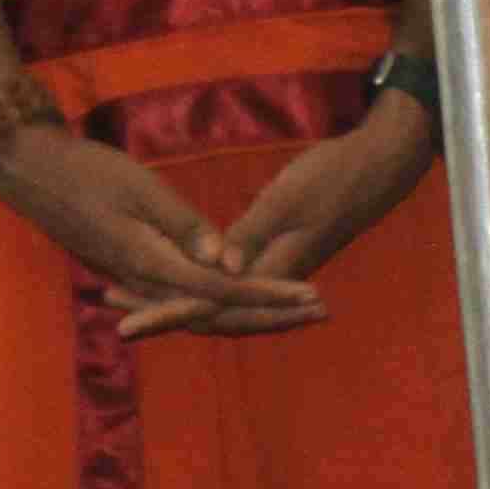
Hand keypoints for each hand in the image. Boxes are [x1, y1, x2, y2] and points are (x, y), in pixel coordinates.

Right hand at [0, 124, 326, 335]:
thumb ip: (183, 226)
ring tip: (296, 307)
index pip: (224, 289)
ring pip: (205, 310)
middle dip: (273, 313)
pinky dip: (220, 303)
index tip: (311, 294)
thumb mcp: (140, 188)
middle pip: (220, 313)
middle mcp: (149, 283)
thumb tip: (225, 262)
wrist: (32, 174)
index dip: (270, 294)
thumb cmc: (87, 172)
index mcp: (152, 264)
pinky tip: (243, 299)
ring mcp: (140, 281)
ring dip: (251, 310)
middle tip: (321, 308)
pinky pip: (185, 300)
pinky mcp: (136, 272)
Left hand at [120, 95, 432, 343]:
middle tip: (112, 310)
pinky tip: (174, 275)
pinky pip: (228, 282)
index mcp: (273, 269)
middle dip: (162, 313)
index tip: (129, 321)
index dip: (168, 314)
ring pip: (218, 300)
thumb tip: (220, 270)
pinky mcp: (275, 255)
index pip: (213, 307)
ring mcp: (274, 269)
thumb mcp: (290, 198)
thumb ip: (254, 234)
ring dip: (175, 300)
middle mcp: (271, 278)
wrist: (376, 167)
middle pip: (210, 311)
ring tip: (128, 296)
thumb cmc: (334, 176)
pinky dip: (196, 284)